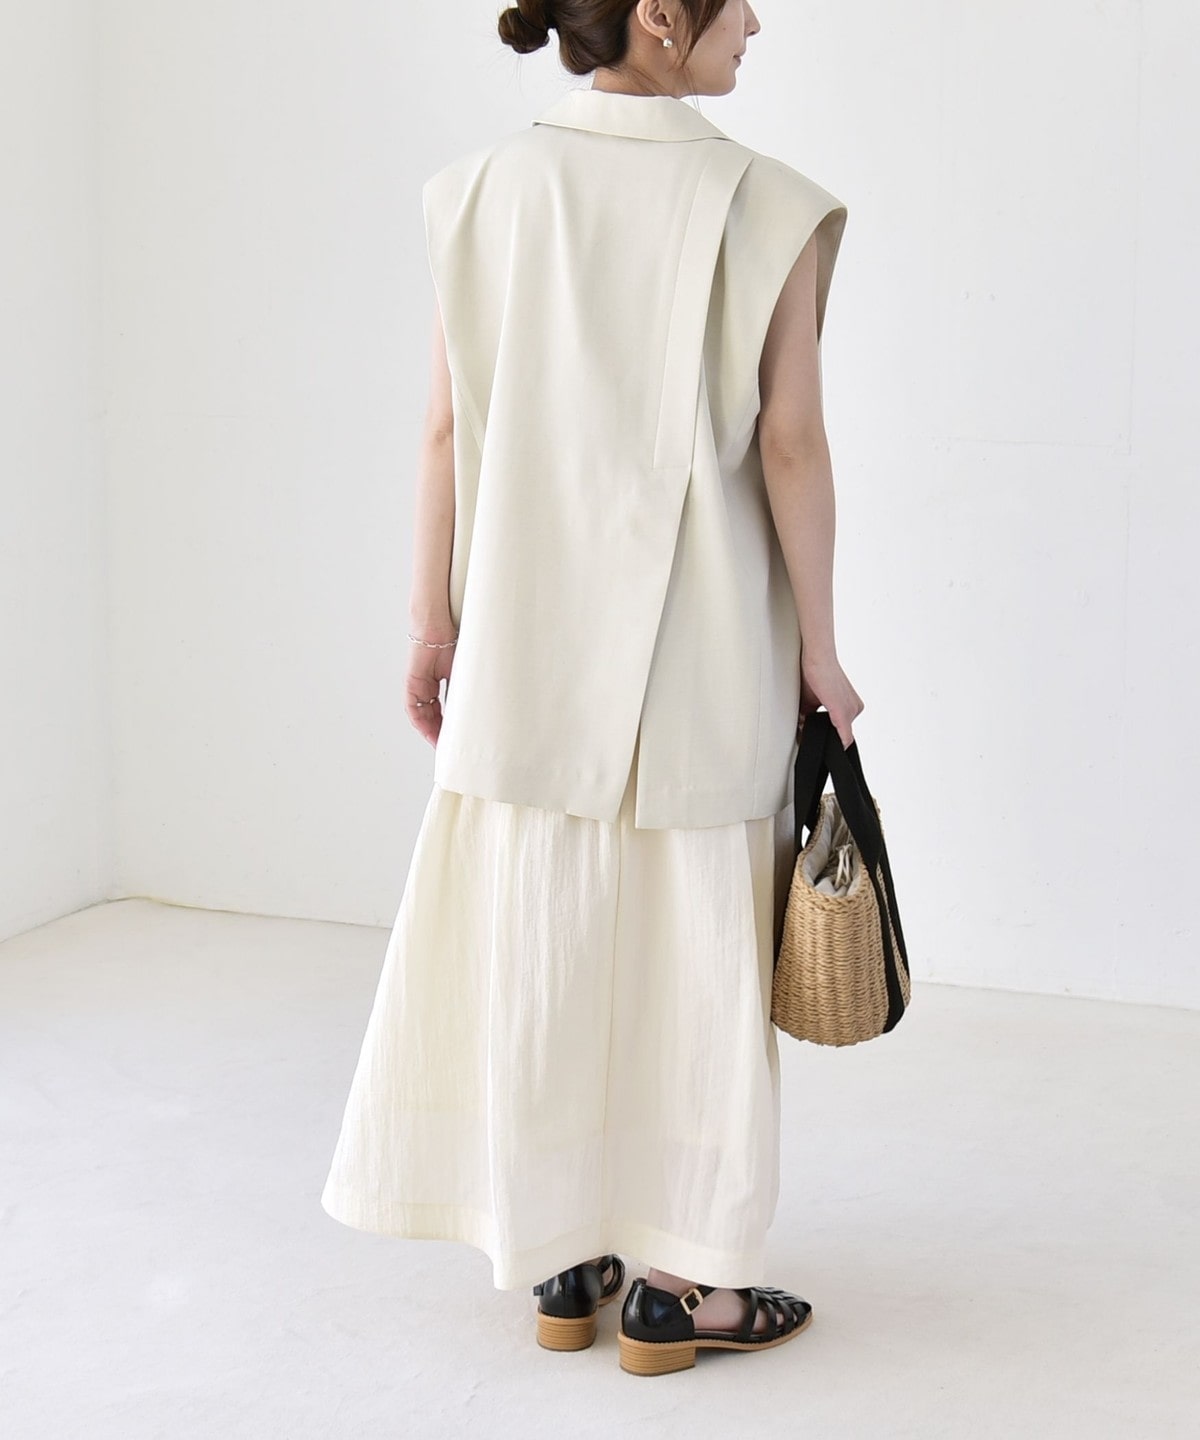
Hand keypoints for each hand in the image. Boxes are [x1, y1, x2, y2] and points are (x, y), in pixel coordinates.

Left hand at [405, 626, 457, 745]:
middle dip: (439, 732)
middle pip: (432, 715)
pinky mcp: (411, 682)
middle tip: (448, 747)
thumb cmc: (453, 641)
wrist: (439, 625)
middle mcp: (427, 685)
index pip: (443, 710)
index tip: (456, 738)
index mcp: (439, 682)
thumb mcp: (463, 672)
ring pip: (422, 714)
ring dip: (429, 730)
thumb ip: (464, 689)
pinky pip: (412, 707)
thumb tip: (476, 709)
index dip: (448, 726)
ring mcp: (418, 684)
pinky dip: (419, 720)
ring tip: (439, 743)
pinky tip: (427, 730)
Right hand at [799, 646, 863, 749]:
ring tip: (811, 729)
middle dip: (826, 738)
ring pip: (841, 737)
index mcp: (851, 706)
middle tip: (809, 735)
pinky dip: (837, 743)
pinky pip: (844, 737)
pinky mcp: (843, 713)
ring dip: (827, 738)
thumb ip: (809, 718)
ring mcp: (852, 711)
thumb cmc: (815, 674)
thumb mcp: (811, 702)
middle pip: (840, 735)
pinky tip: (828, 746)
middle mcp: (855, 708)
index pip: (843, 730)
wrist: (817, 658)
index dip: (830, 737)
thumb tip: (801, 731)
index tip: (818, 739)